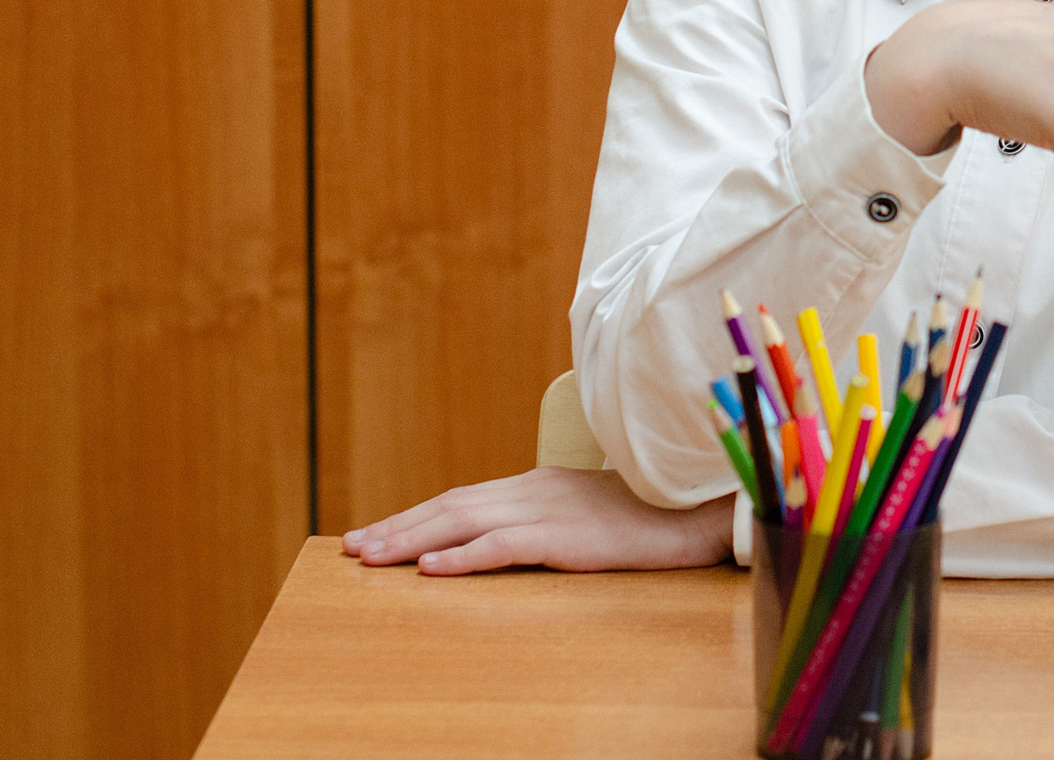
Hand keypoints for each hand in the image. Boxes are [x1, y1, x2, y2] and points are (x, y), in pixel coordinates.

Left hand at [339, 470, 735, 575]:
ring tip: (371, 557)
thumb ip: (544, 520)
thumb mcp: (586, 516)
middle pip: (451, 506)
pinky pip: (505, 546)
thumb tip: (502, 540)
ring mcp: (551, 510)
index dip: (414, 515)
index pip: (461, 498)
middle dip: (398, 526)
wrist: (701, 511)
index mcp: (538, 485)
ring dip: (412, 540)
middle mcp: (535, 490)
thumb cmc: (649, 518)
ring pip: (465, 522)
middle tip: (352, 547)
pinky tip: (432, 569)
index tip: (373, 533)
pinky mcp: (569, 536)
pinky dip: (464, 555)